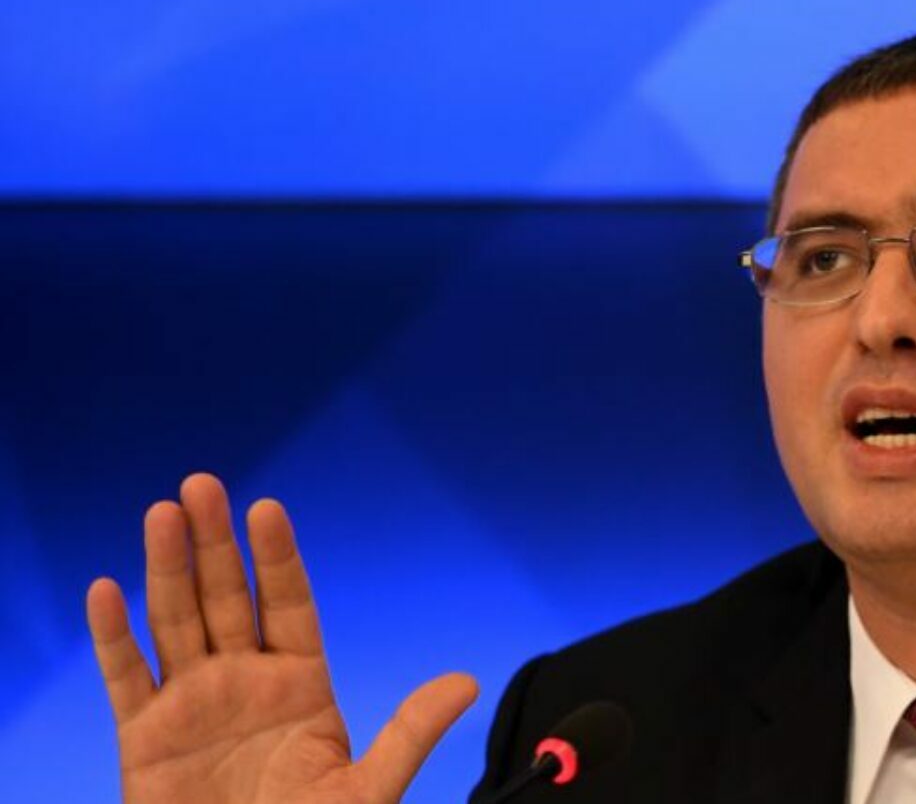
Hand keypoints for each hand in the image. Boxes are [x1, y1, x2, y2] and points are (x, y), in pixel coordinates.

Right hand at [87, 473, 477, 803]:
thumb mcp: (367, 788)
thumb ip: (410, 732)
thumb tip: (468, 683)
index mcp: (301, 683)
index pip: (287, 604)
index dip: (276, 557)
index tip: (266, 509)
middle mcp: (245, 681)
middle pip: (226, 598)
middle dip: (214, 542)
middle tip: (201, 484)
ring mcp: (193, 703)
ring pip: (176, 623)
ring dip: (166, 569)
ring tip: (162, 514)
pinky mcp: (146, 737)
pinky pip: (126, 678)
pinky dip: (113, 637)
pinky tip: (106, 590)